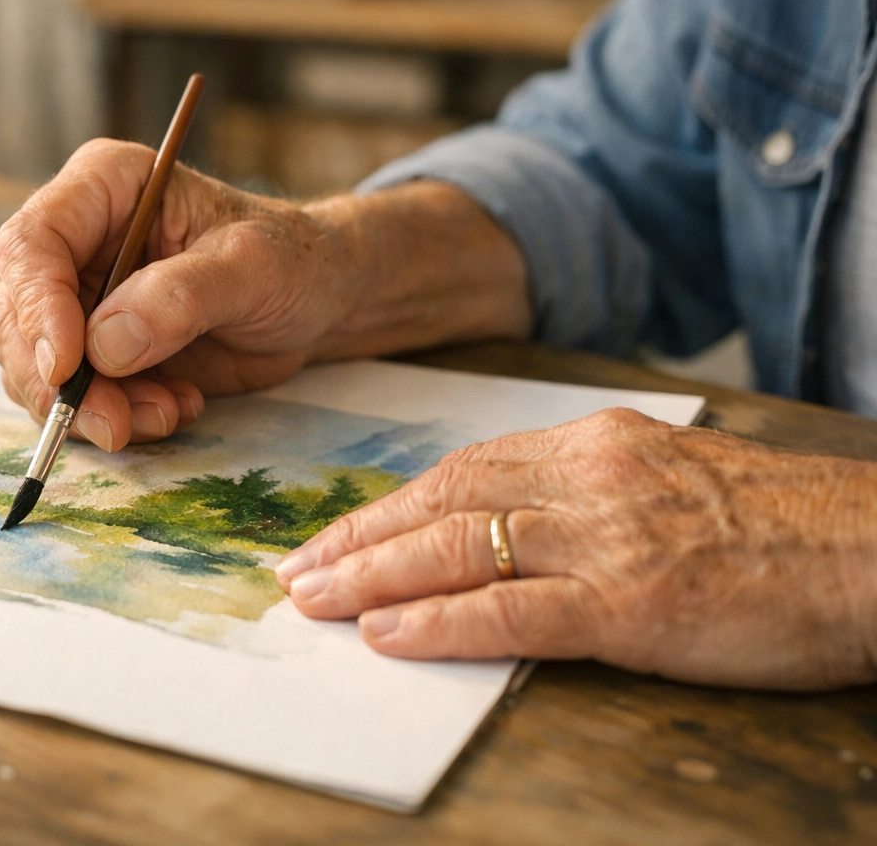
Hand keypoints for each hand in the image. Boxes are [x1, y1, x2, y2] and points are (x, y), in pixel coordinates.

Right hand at [0, 138, 530, 450]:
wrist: (318, 299)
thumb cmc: (292, 259)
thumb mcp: (252, 267)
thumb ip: (181, 297)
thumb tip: (105, 345)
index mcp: (104, 187)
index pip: (32, 245)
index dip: (37, 310)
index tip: (68, 367)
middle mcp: (75, 241)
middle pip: (16, 317)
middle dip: (59, 381)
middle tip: (119, 422)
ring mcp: (77, 300)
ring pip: (34, 368)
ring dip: (90, 409)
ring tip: (170, 411)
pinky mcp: (92, 352)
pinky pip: (70, 400)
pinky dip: (113, 420)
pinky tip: (175, 407)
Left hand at [275, 408, 876, 689]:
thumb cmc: (783, 526)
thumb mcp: (673, 481)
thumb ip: (591, 493)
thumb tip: (511, 524)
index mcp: (596, 444)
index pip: (462, 470)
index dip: (389, 505)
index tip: (338, 533)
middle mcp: (589, 477)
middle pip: (442, 500)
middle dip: (358, 537)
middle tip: (295, 569)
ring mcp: (607, 537)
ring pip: (458, 547)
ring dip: (373, 576)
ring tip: (313, 601)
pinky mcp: (632, 601)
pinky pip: (510, 609)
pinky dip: (439, 621)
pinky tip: (387, 634)